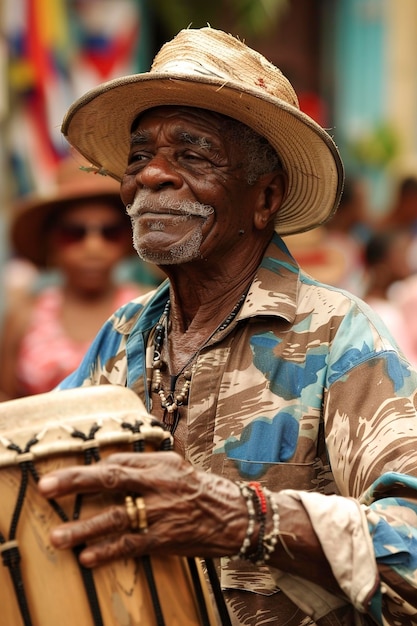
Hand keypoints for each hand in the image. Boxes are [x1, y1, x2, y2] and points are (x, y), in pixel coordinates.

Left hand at [37, 451, 245, 567]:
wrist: (237, 517)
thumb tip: (113, 465)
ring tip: (58, 536)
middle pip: (111, 478)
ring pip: (116, 517)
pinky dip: (108, 551)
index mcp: (161, 464)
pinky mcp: (166, 537)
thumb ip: (148, 466)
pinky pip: (132, 545)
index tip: (63, 475)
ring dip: (84, 527)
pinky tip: (88, 557)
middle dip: (75, 481)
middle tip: (47, 487)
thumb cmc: (204, 491)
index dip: (89, 468)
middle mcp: (159, 483)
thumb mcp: (178, 469)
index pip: (118, 461)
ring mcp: (162, 511)